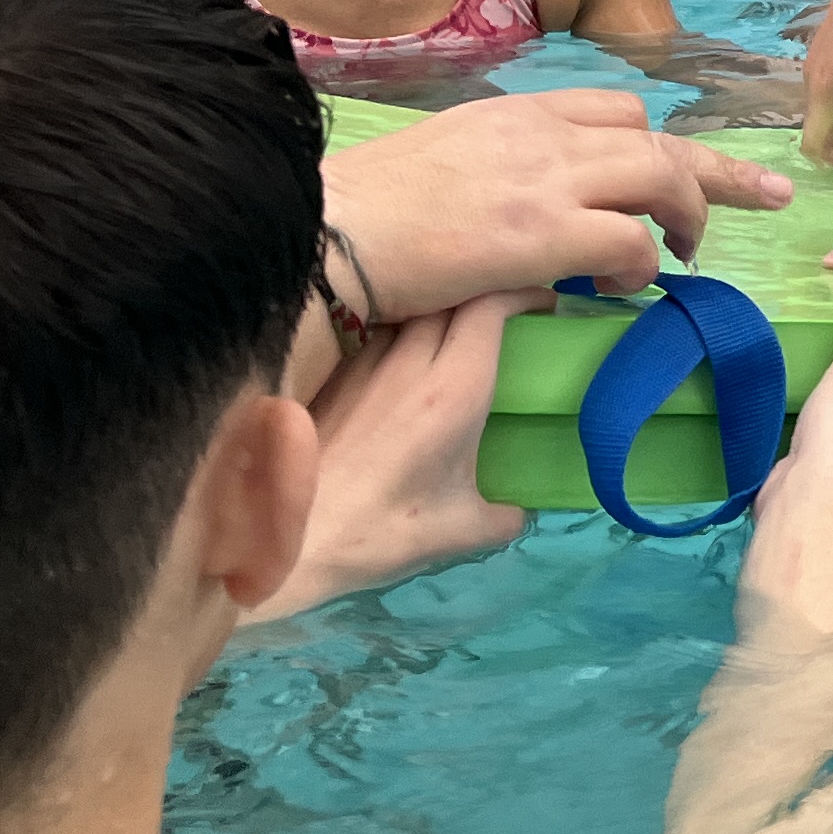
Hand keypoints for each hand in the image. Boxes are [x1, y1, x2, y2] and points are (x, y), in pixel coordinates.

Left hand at [257, 292, 534, 615]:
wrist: (289, 539)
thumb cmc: (381, 533)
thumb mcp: (461, 533)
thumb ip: (503, 517)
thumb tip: (517, 513)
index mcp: (455, 388)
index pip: (491, 306)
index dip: (521, 294)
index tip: (543, 304)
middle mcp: (410, 359)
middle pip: (452, 295)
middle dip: (484, 295)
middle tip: (506, 314)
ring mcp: (365, 362)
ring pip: (410, 310)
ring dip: (437, 311)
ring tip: (453, 334)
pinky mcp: (333, 375)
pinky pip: (374, 334)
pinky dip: (398, 334)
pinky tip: (399, 368)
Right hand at [328, 89, 790, 312]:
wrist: (323, 230)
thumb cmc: (360, 210)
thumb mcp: (439, 163)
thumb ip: (496, 171)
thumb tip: (523, 210)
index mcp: (515, 114)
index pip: (613, 110)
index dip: (655, 144)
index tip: (681, 172)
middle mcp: (540, 133)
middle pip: (657, 137)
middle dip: (719, 171)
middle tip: (769, 196)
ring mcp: (545, 178)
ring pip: (661, 176)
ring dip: (692, 215)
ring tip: (692, 254)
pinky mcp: (540, 231)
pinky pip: (629, 241)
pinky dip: (643, 263)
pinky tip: (628, 286)